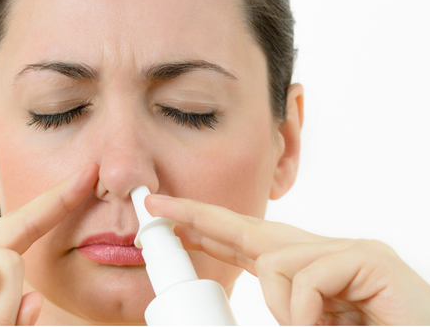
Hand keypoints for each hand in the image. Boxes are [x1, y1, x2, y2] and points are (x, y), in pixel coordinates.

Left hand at [145, 195, 429, 324]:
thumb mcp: (302, 325)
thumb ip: (277, 312)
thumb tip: (224, 310)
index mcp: (304, 273)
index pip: (246, 244)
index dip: (205, 231)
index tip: (169, 222)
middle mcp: (323, 252)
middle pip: (248, 227)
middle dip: (197, 217)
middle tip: (154, 206)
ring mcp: (348, 250)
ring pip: (276, 259)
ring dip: (282, 308)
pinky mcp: (368, 258)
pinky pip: (306, 276)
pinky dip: (303, 313)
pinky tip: (327, 326)